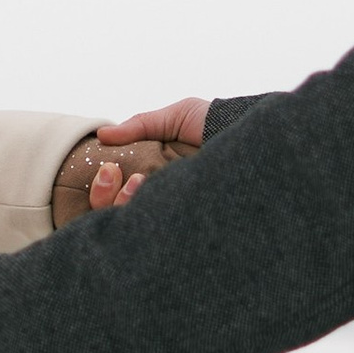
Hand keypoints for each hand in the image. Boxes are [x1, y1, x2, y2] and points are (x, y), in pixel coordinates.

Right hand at [49, 106, 206, 229]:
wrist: (251, 131)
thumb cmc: (215, 123)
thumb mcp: (176, 117)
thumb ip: (141, 125)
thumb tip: (102, 136)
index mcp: (152, 181)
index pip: (113, 199)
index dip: (102, 191)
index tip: (109, 170)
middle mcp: (161, 203)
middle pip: (116, 220)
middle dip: (107, 200)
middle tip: (119, 176)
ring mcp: (176, 216)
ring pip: (136, 230)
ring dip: (127, 206)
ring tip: (139, 184)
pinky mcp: (195, 225)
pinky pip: (167, 235)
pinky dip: (155, 220)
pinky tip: (156, 198)